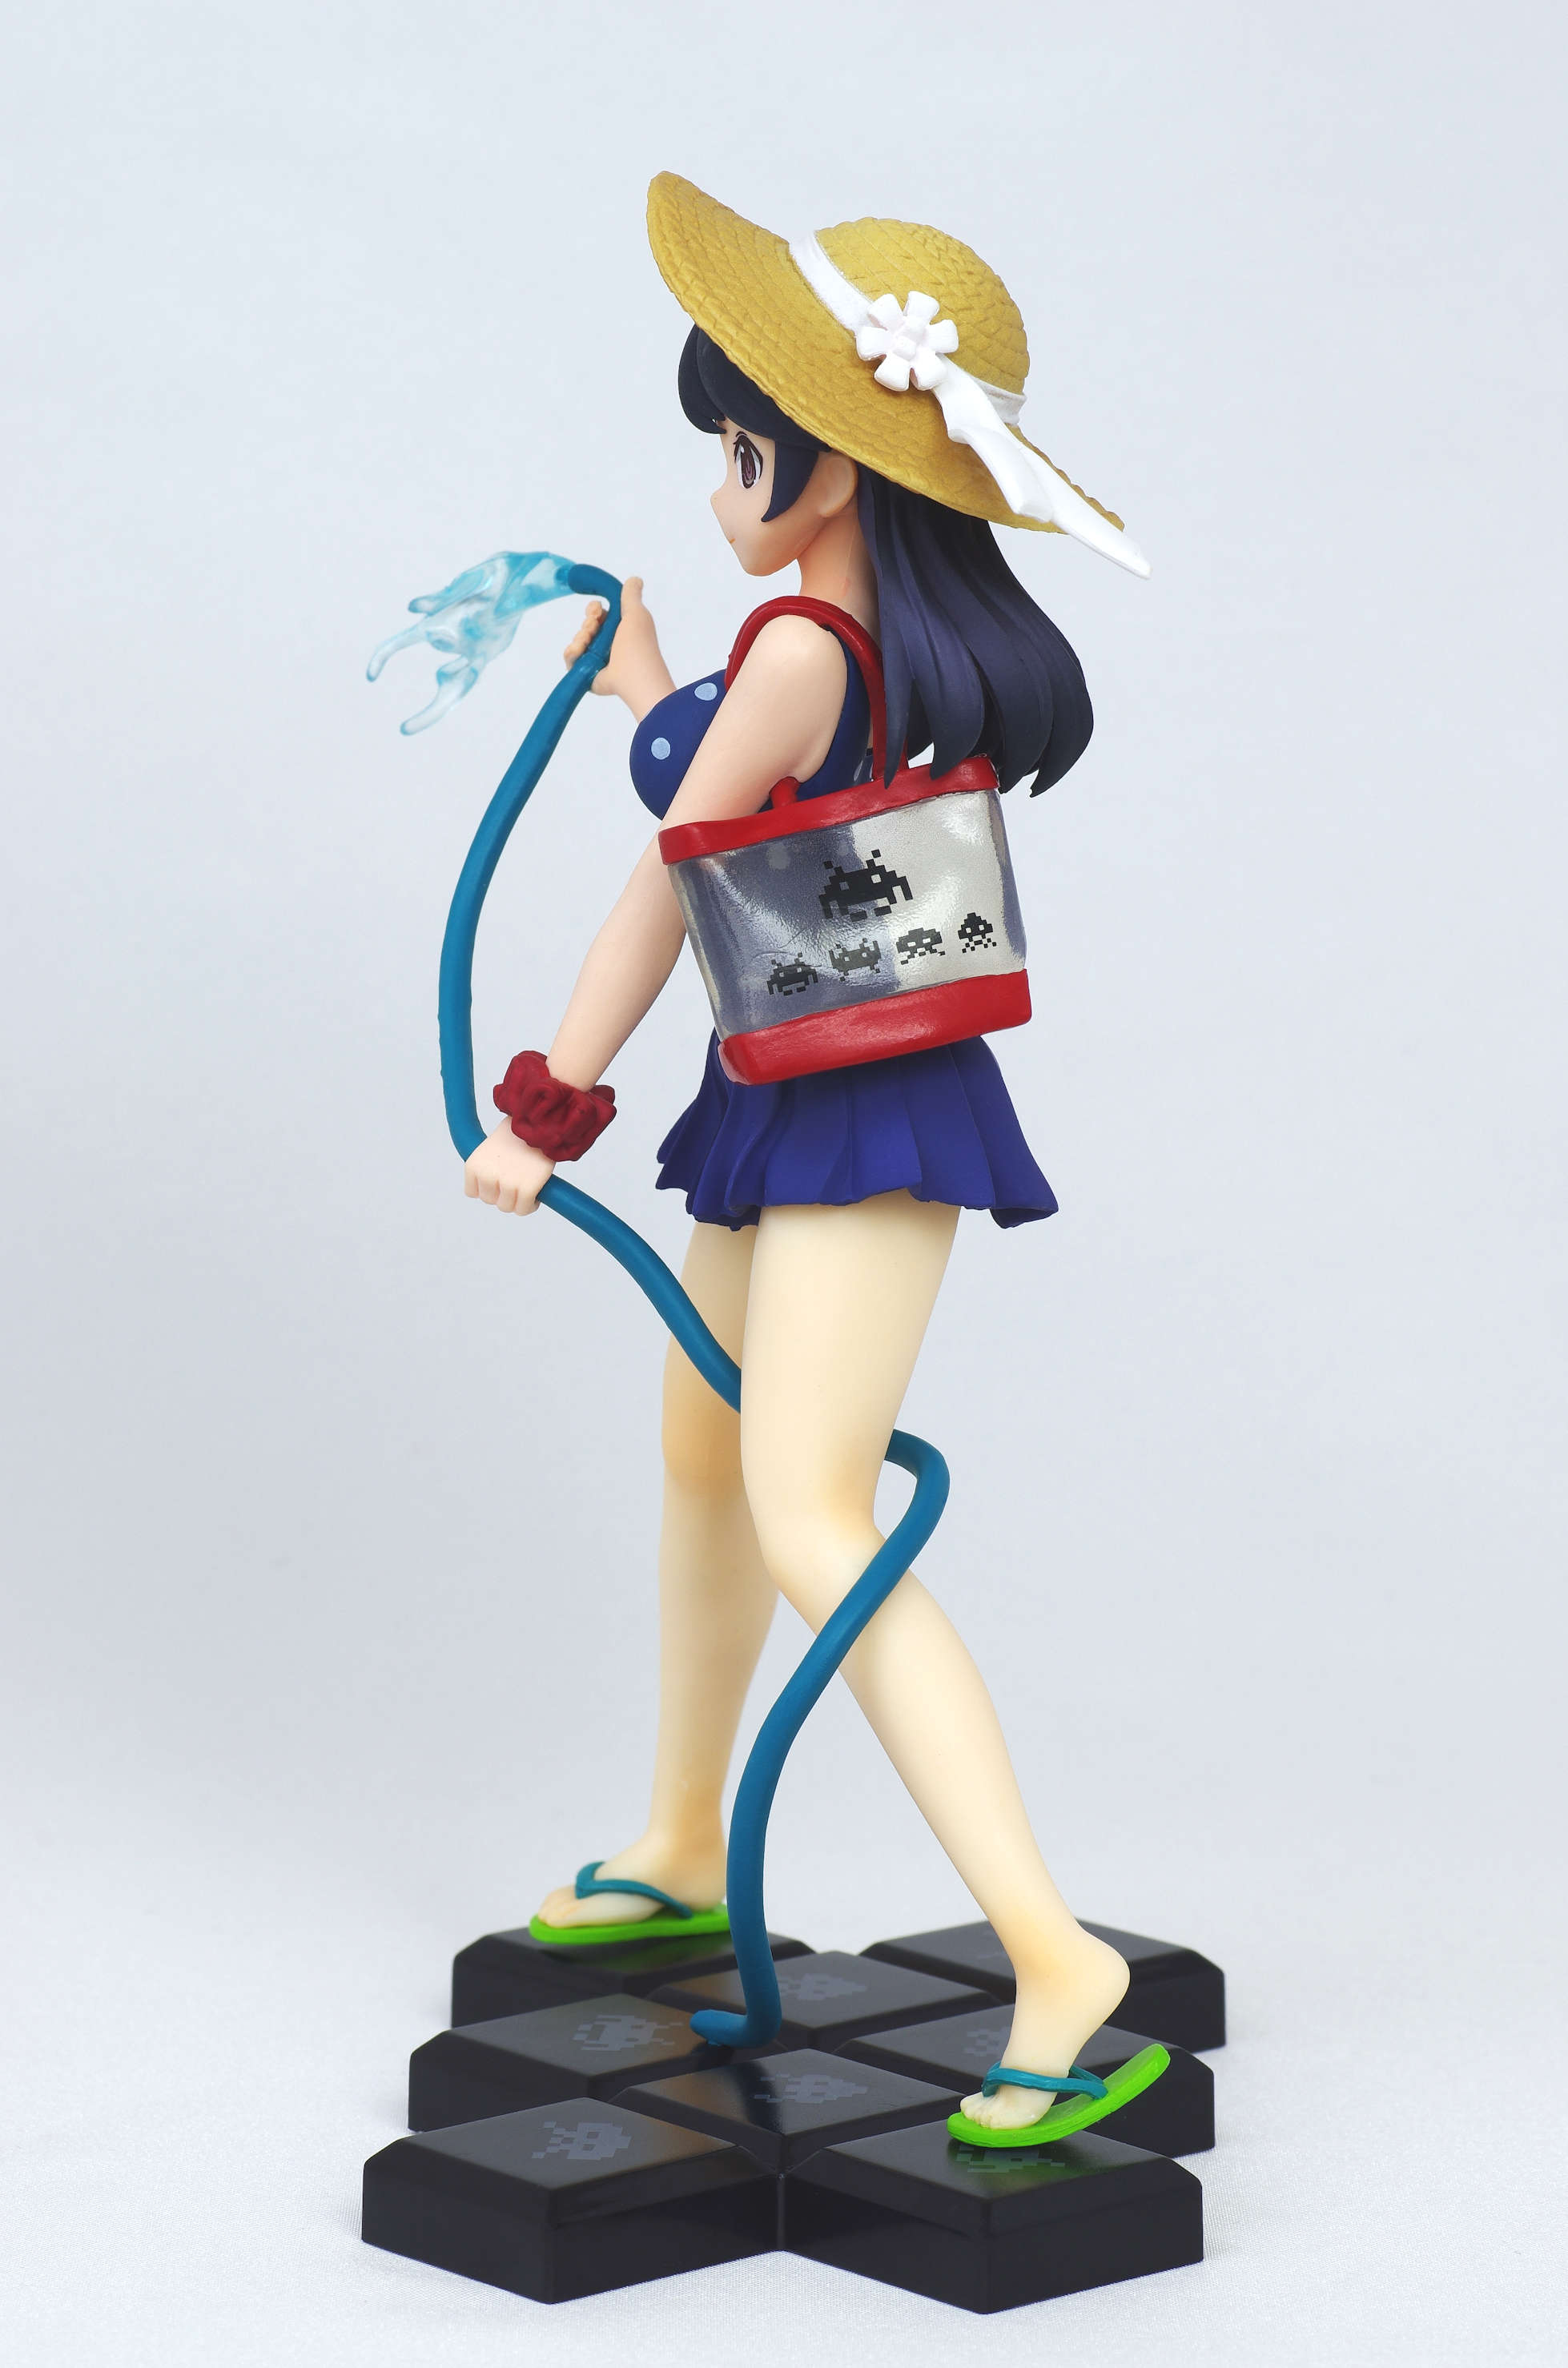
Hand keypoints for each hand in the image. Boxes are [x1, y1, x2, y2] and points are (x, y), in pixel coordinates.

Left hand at [463, 1119, 555, 1214]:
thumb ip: (488, 1169)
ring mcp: (507, 1184)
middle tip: (517, 1178)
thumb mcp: (490, 1148)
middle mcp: (487, 1176)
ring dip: (517, 1200)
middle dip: (503, 1193)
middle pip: (491, 1200)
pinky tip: (536, 1194)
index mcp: (473, 1165)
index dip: (488, 1187)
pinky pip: (523, 1209)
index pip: (473, 1192)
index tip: (499, 1178)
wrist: (539, 1123)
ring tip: (527, 1185)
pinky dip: (530, 1205)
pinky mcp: (527, 1190)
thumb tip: (496, 1193)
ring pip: (507, 1207)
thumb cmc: (517, 1134)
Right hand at [562, 578, 671, 714]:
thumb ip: (631, 595)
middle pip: (587, 626)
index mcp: (620, 630)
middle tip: (594, 628)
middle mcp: (608, 644)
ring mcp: (597, 660)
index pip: (599, 615)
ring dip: (580, 637)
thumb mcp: (636, 613)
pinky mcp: (586, 673)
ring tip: (588, 642)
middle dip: (588, 623)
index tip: (595, 609)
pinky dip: (572, 652)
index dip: (593, 609)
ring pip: (578, 641)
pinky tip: (579, 651)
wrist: (634, 676)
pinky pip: (571, 658)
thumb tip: (635, 580)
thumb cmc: (638, 644)